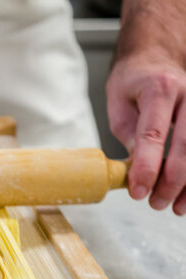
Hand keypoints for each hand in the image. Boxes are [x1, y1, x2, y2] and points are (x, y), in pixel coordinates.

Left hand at [106, 53, 185, 214]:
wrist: (159, 54)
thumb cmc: (135, 80)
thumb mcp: (118, 101)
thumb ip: (128, 133)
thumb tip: (137, 167)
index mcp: (159, 88)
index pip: (153, 133)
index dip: (146, 166)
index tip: (137, 190)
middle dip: (171, 181)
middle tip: (155, 203)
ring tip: (177, 208)